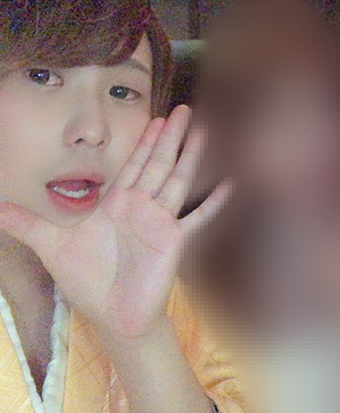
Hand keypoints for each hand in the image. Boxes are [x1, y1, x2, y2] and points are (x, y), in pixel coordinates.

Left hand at [0, 105, 231, 338]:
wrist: (113, 313)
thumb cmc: (87, 280)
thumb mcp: (51, 246)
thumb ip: (27, 223)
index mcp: (117, 203)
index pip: (133, 163)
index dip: (145, 140)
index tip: (156, 118)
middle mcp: (142, 206)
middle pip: (159, 163)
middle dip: (171, 136)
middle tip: (185, 110)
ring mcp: (161, 221)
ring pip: (178, 180)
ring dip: (190, 156)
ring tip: (203, 132)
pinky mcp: (175, 240)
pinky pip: (198, 217)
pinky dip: (213, 202)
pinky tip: (229, 185)